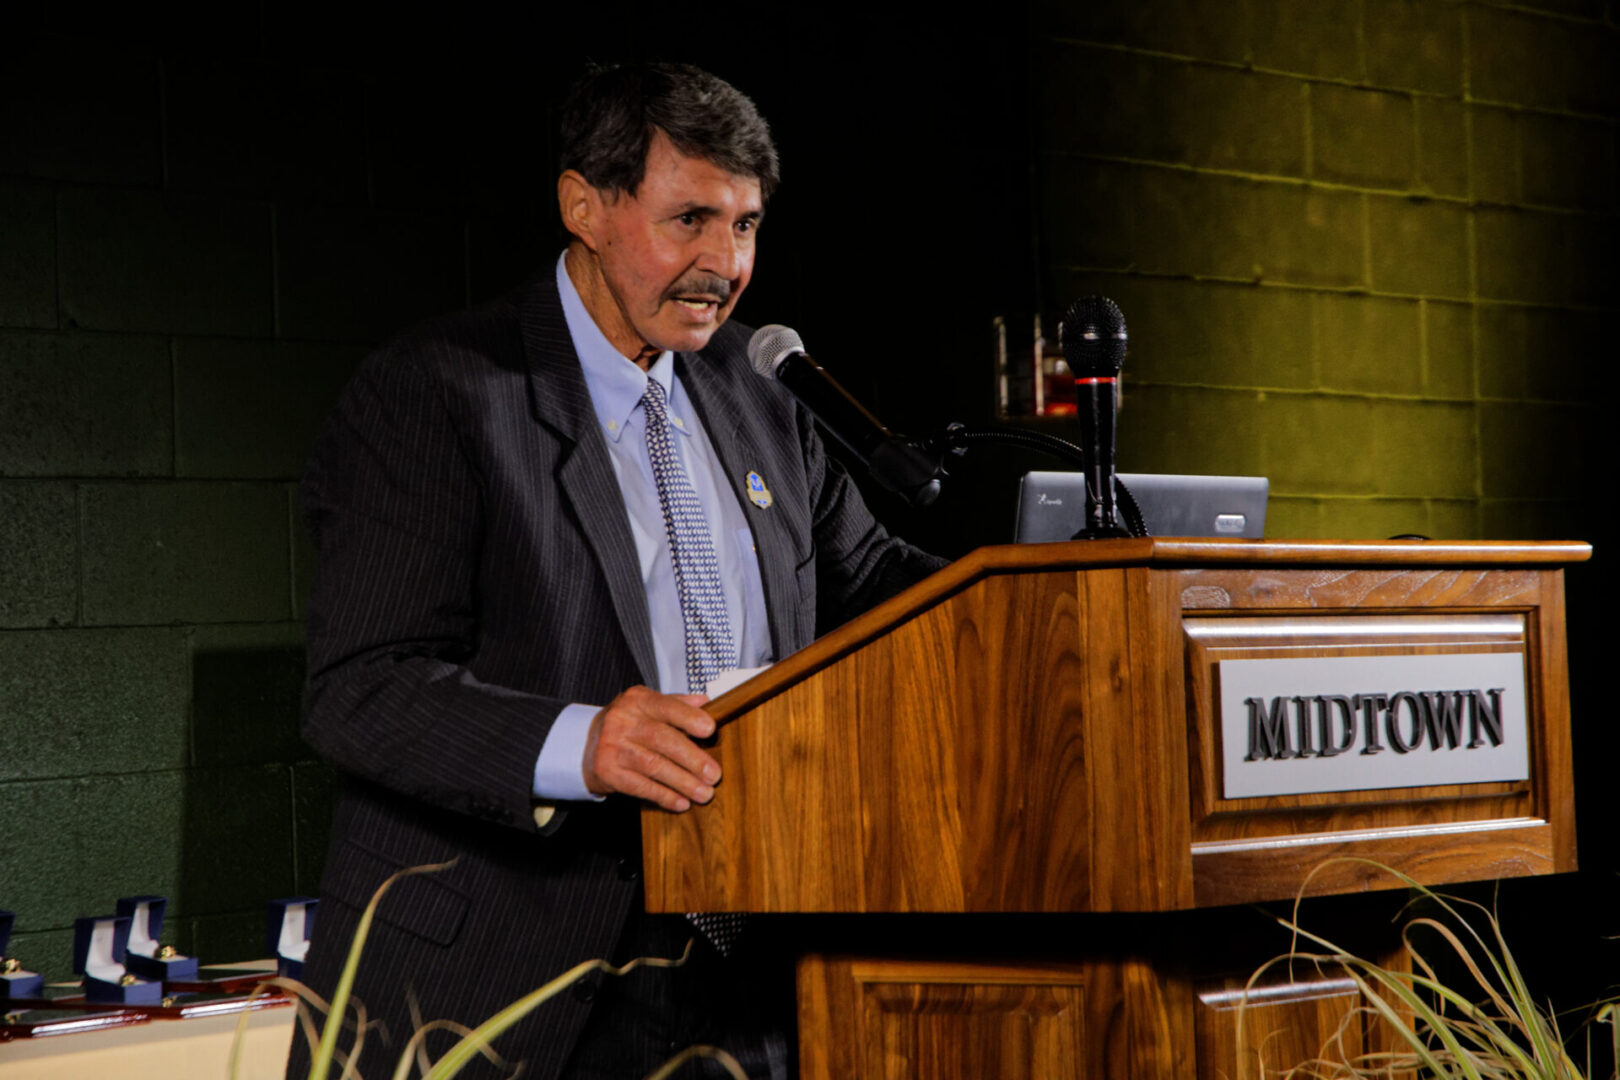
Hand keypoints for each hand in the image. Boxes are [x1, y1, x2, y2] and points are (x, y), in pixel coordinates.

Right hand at [581, 685, 721, 811]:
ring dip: (682, 782)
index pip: (666, 706)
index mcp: (637, 700)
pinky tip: (681, 802)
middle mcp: (622, 720)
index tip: (709, 729)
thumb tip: (706, 703)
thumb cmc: (628, 724)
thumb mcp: (649, 706)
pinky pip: (640, 786)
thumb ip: (677, 704)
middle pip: (662, 739)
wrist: (587, 743)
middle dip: (692, 759)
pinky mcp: (606, 771)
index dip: (689, 717)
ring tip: (704, 793)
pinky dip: (664, 796)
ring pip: (653, 766)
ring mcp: (612, 746)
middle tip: (714, 775)